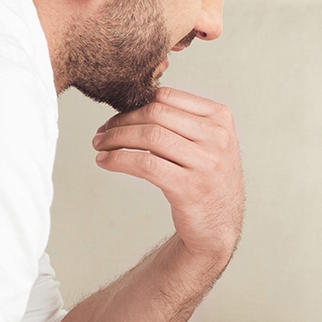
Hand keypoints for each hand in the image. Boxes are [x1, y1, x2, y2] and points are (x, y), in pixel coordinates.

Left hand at [92, 87, 243, 268]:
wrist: (219, 224)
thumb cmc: (207, 179)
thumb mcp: (208, 142)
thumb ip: (182, 121)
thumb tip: (133, 105)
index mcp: (221, 119)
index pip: (167, 97)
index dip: (135, 104)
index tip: (117, 117)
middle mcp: (218, 138)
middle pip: (156, 114)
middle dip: (121, 121)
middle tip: (102, 132)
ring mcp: (206, 163)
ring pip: (150, 137)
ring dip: (116, 139)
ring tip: (100, 146)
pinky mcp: (190, 187)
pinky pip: (145, 165)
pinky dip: (119, 160)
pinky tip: (106, 162)